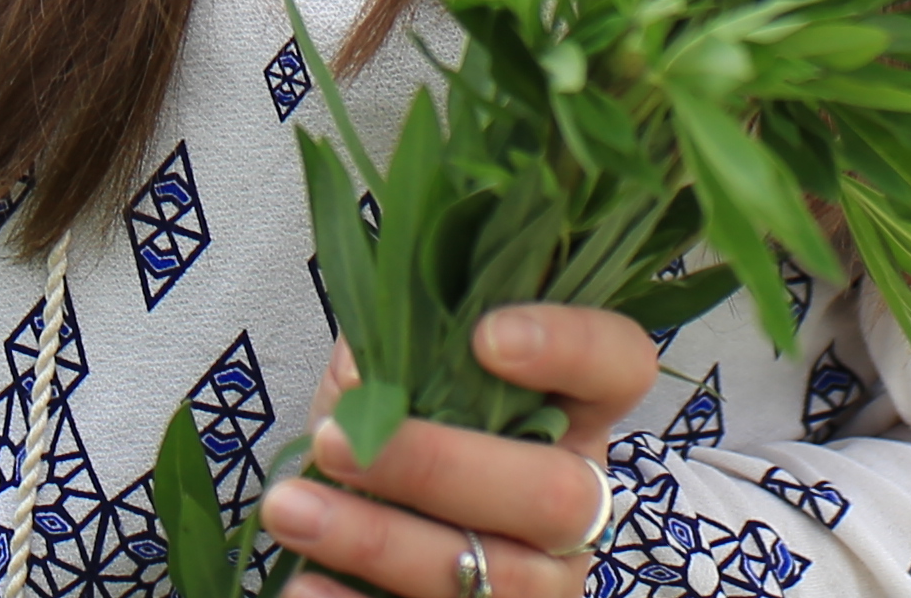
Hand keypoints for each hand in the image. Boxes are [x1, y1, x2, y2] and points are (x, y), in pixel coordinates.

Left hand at [260, 309, 660, 597]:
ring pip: (493, 575)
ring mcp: (546, 582)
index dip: (572, 348)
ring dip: (380, 541)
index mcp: (575, 412)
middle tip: (336, 441)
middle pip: (554, 493)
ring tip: (290, 509)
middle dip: (438, 466)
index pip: (619, 364)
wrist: (379, 541)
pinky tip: (304, 585)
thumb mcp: (399, 380)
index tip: (484, 337)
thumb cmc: (399, 438)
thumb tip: (363, 372)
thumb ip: (392, 351)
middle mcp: (580, 501)